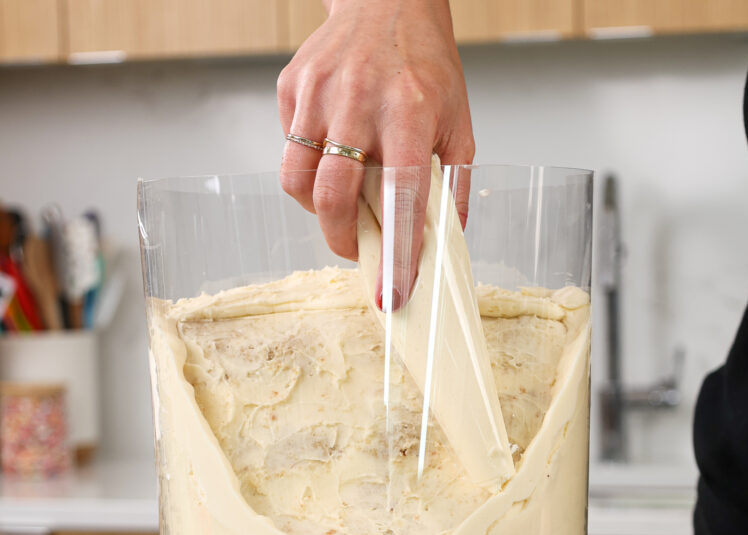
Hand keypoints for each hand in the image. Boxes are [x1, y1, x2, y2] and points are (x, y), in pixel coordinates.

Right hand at [277, 0, 473, 307]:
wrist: (387, 1)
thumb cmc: (424, 65)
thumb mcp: (458, 122)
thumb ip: (452, 185)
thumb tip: (445, 244)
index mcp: (409, 113)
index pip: (400, 198)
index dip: (395, 253)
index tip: (392, 292)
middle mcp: (359, 101)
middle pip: (333, 197)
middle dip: (340, 240)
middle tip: (354, 249)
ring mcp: (319, 92)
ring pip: (298, 181)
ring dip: (317, 210)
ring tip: (340, 202)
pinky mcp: (292, 88)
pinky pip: (290, 151)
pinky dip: (308, 169)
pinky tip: (331, 154)